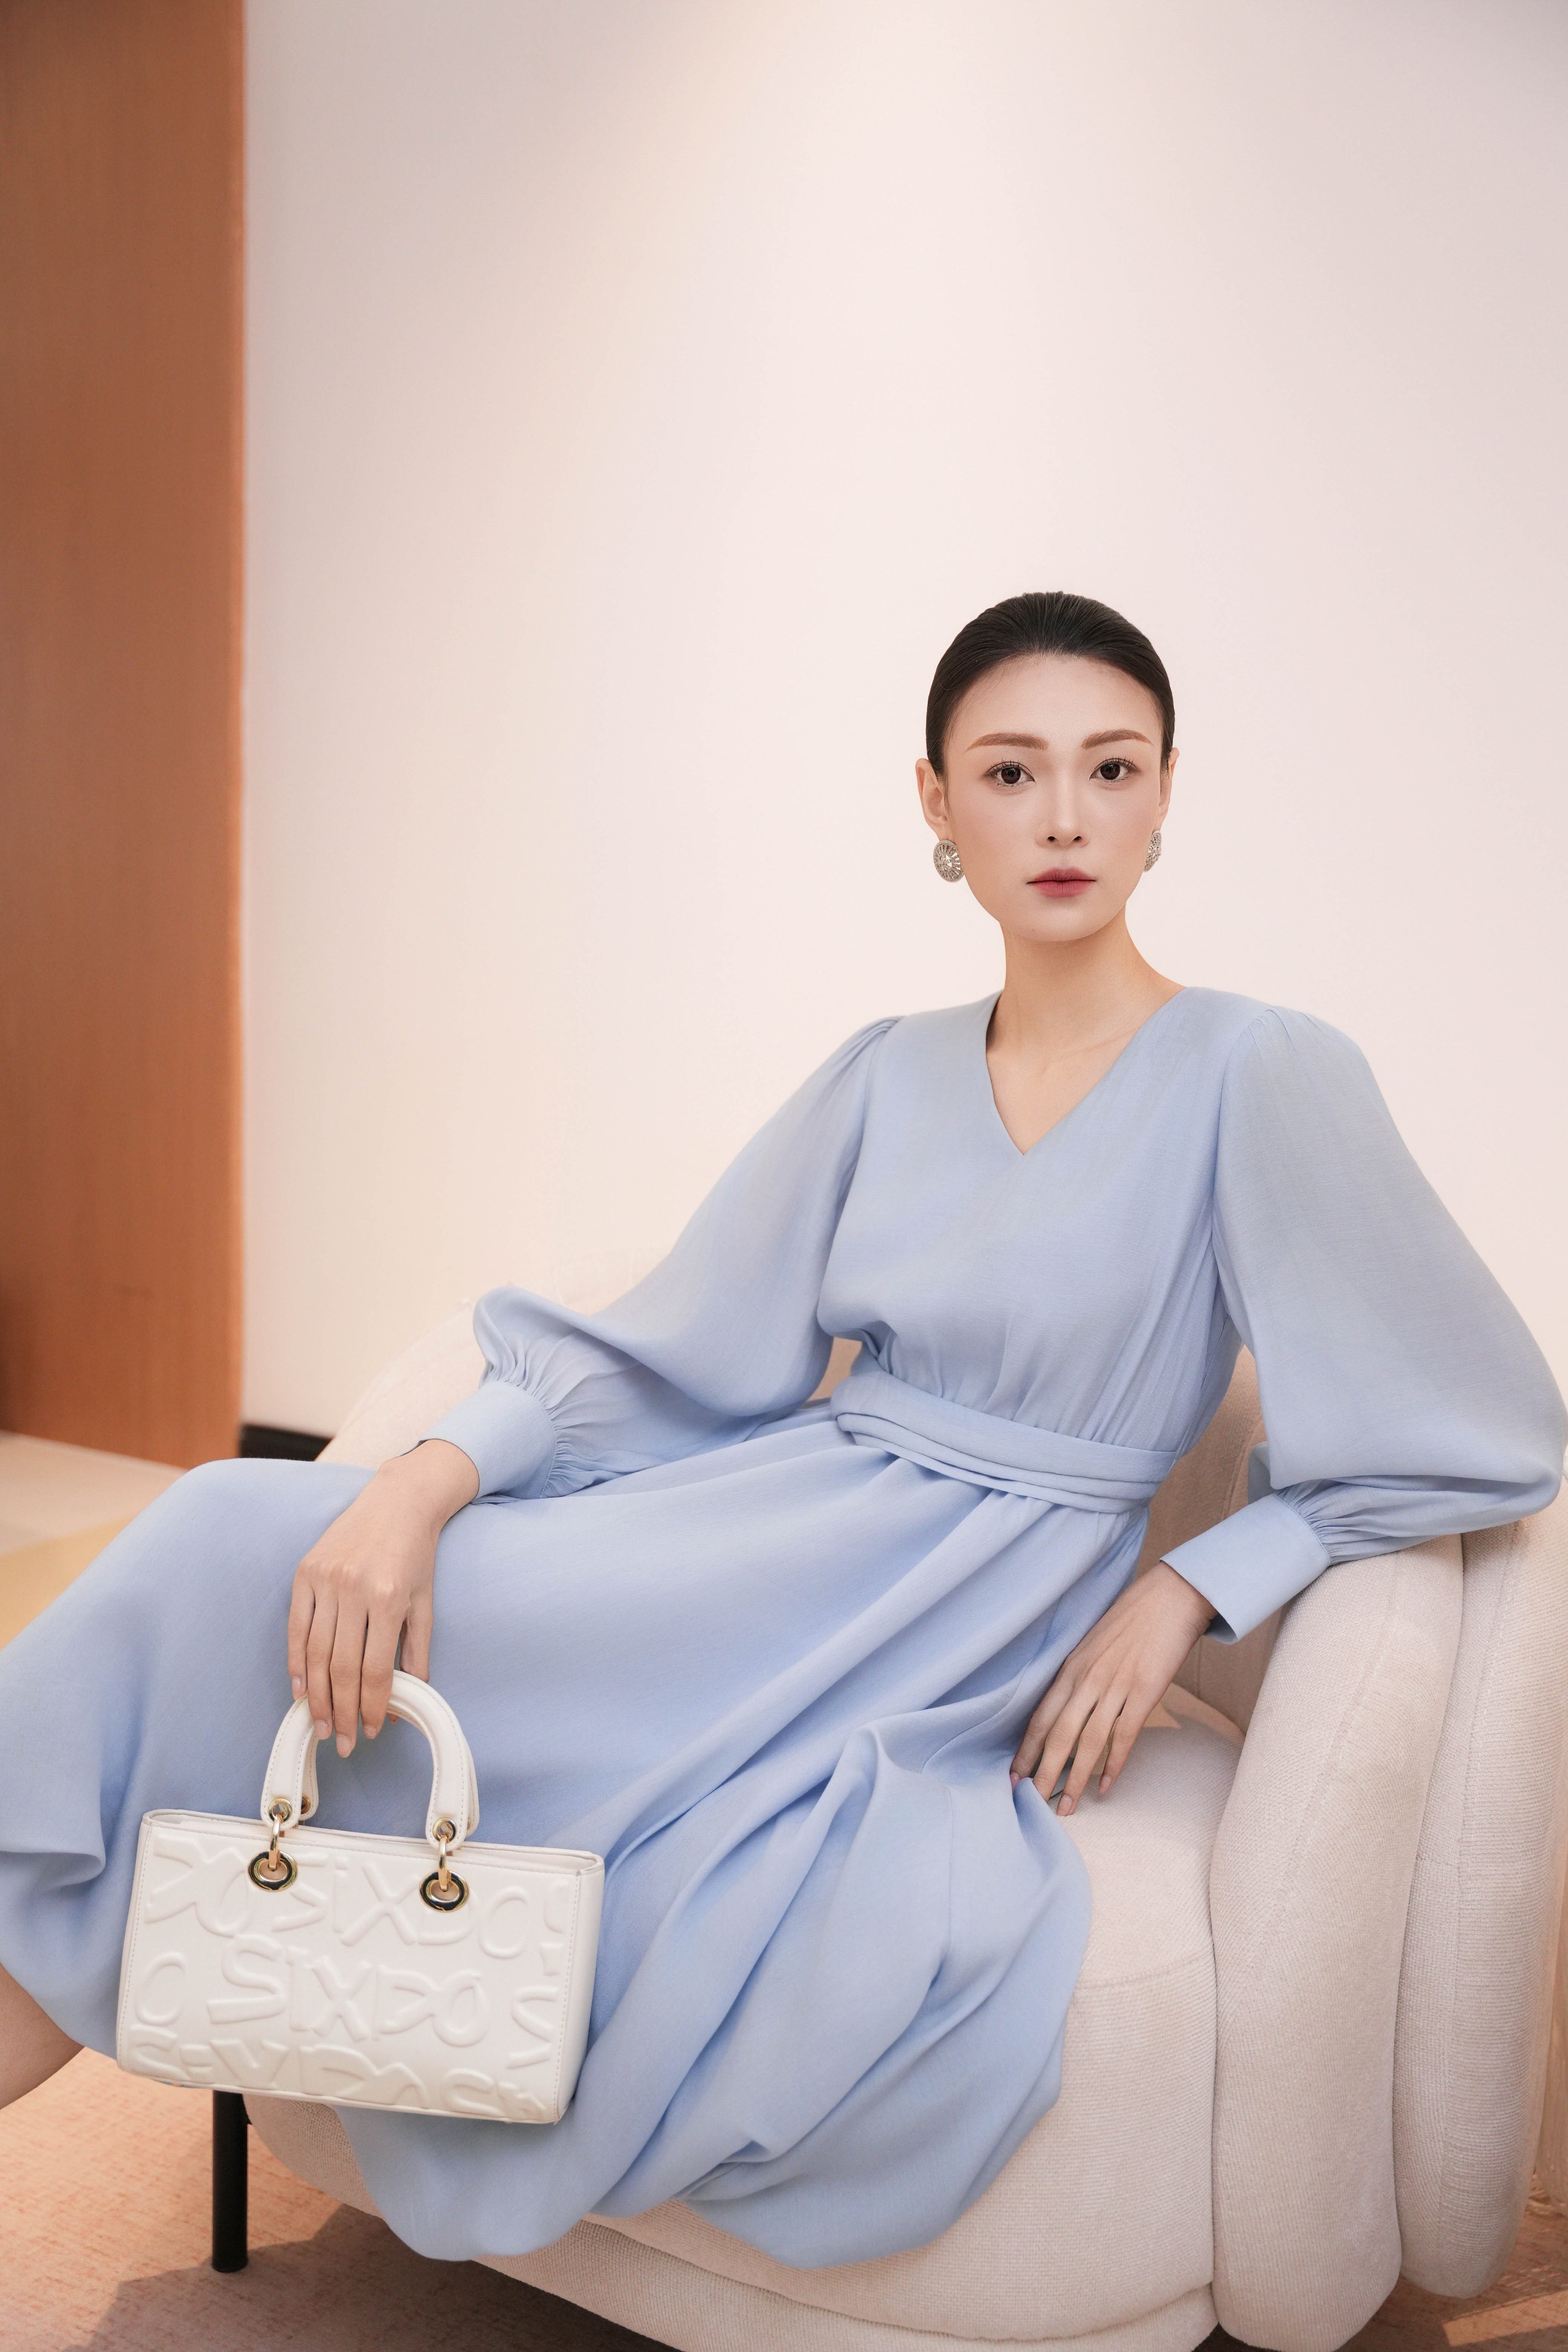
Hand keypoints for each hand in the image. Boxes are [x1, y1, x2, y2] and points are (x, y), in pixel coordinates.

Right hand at [287, 1440, 478, 1755]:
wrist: (398, 1501)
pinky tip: (300, 1688)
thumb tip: (402, 1702)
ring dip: (315, 1696)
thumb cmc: (416, 1555)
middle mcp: (354, 1590)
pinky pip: (296, 1627)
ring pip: (315, 1652)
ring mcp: (326, 1580)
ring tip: (318, 1725)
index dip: (370, 1706)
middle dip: (340, 1711)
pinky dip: (296, 1661)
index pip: (374, 1669)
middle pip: (341, 1667)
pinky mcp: (305, 1572)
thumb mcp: (425, 1604)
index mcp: (389, 1600)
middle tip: (339, 1742)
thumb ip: (416, 1654)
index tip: (369, 1731)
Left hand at [1010, 1562, 1213, 1814]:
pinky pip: (1123, 1736)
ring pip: (1087, 1743)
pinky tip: (1105, 1787)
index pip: (1041, 1717)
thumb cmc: (1132, 1620)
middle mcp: (1087, 1680)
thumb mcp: (1093, 1645)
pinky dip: (1113, 1764)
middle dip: (1041, 1773)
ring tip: (1066, 1807)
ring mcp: (1115, 1687)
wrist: (1170, 1598)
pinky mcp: (1144, 1693)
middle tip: (1030, 1803)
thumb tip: (1067, 1706)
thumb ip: (1079, 1675)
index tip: (1012, 1776)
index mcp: (1071, 1668)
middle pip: (1058, 1736)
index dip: (1026, 1749)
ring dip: (1074, 1779)